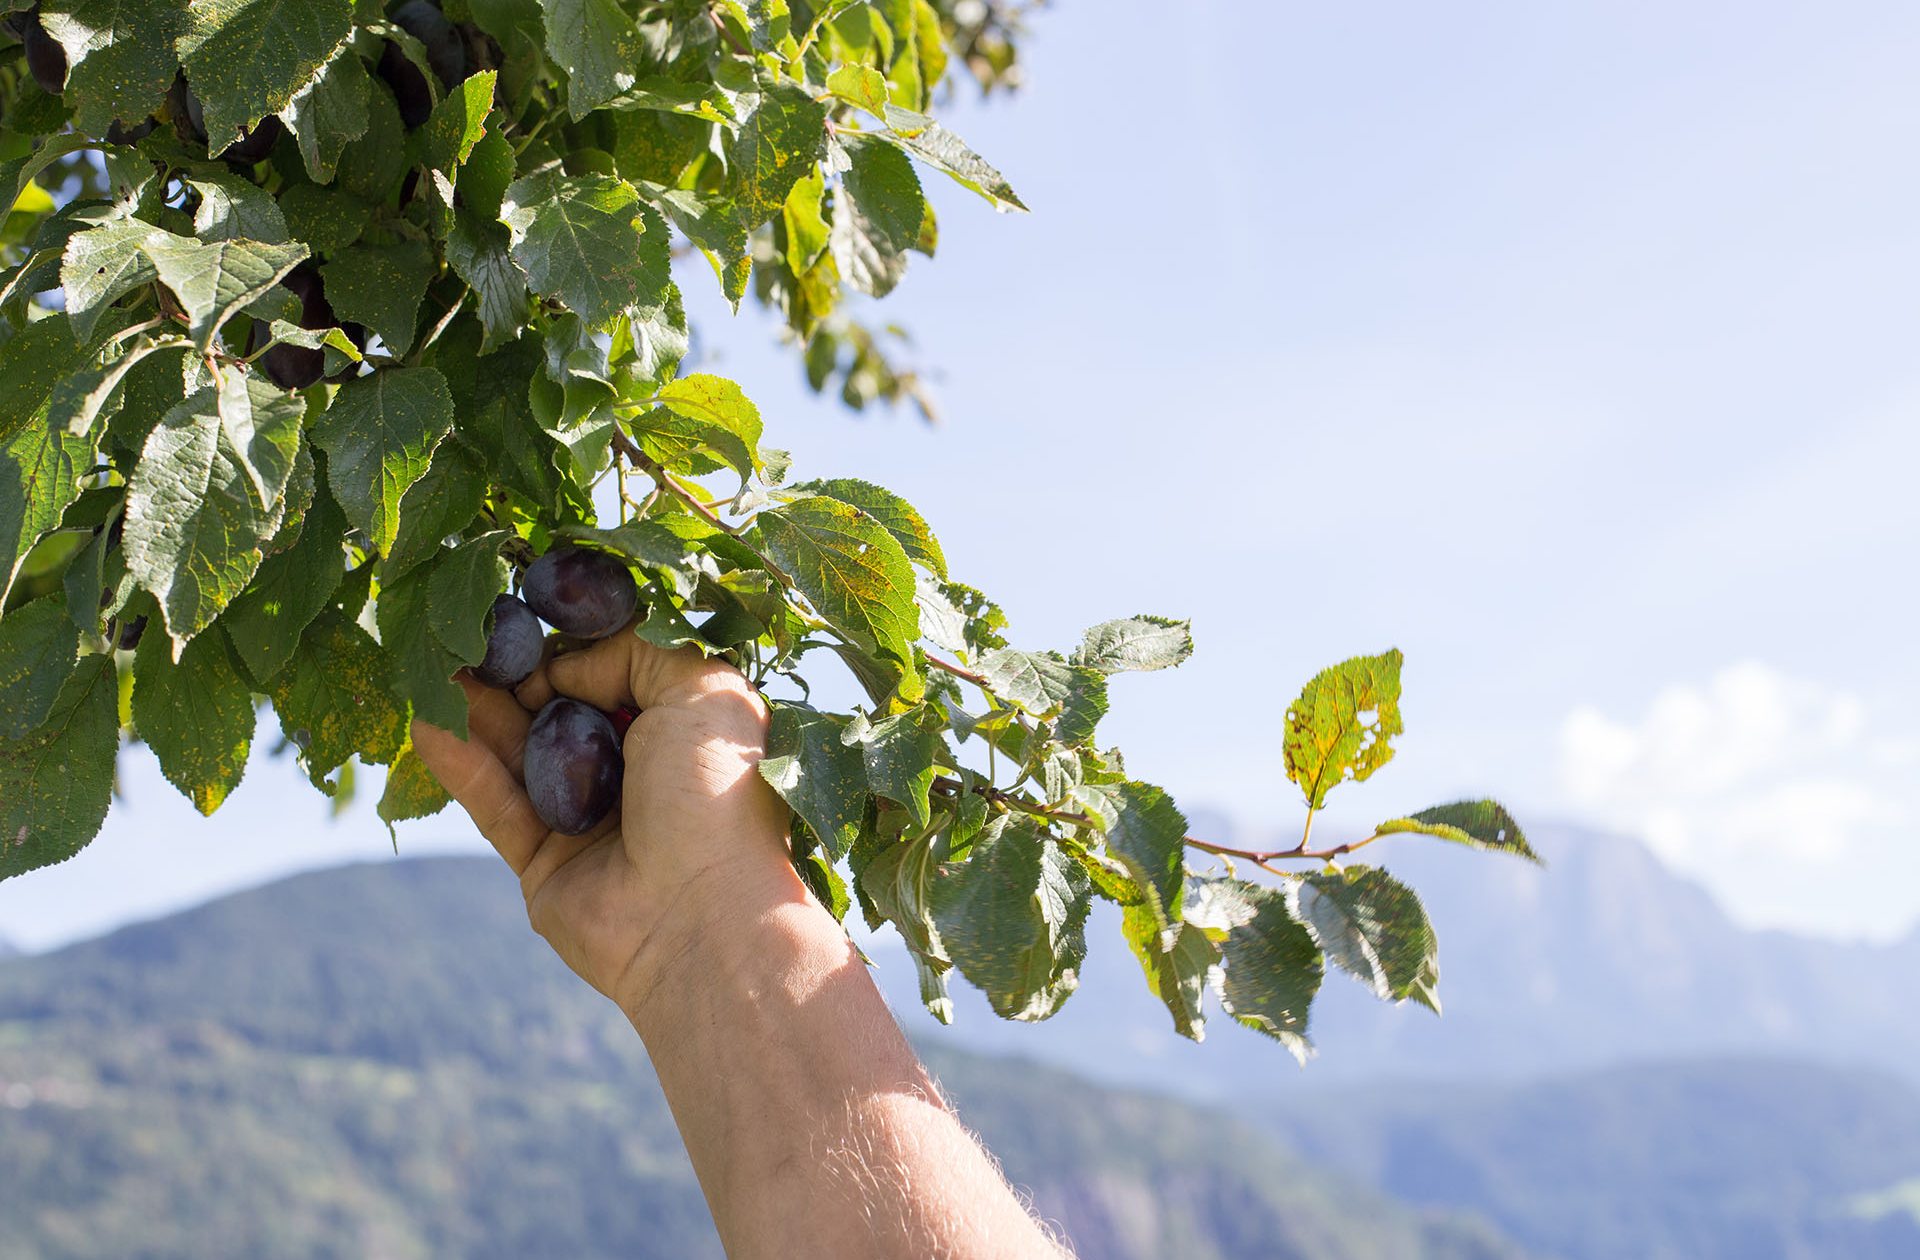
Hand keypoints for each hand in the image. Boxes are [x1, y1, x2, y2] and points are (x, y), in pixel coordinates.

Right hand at [411, 629, 800, 1013]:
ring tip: (432, 665)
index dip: (574, 647)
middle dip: (514, 673)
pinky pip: (493, 803)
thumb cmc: (714, 795)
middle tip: (465, 633)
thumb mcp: (702, 691)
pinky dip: (459, 763)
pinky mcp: (542, 862)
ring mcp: (588, 819)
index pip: (619, 673)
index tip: (529, 615)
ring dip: (476, 709)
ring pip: (519, 751)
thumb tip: (565, 667)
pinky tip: (425, 722)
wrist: (700, 916)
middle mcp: (639, 772)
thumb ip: (635, 652)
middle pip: (562, 709)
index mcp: (685, 731)